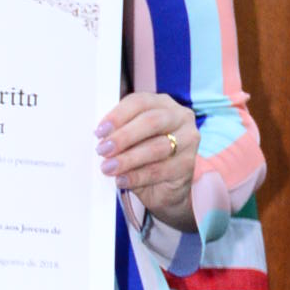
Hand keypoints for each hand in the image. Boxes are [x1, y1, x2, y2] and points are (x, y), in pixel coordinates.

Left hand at [97, 91, 197, 229]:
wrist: (163, 187)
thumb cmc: (143, 157)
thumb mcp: (130, 141)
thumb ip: (119, 134)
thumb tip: (100, 138)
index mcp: (161, 103)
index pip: (140, 102)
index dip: (118, 115)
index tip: (100, 131)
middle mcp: (179, 117)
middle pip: (151, 122)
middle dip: (124, 136)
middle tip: (103, 150)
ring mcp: (188, 140)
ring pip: (157, 147)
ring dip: (128, 158)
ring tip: (109, 168)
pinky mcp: (189, 164)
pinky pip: (160, 169)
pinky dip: (137, 176)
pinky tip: (122, 180)